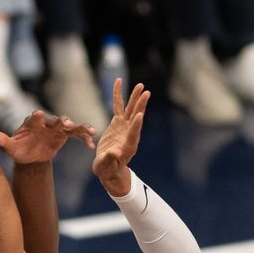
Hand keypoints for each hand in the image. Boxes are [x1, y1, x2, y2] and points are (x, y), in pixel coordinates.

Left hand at [0, 110, 95, 162]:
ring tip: (89, 131)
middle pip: (55, 119)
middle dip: (62, 120)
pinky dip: (84, 138)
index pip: (35, 117)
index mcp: (32, 123)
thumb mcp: (9, 147)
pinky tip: (91, 146)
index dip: (38, 116)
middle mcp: (46, 123)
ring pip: (70, 125)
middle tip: (67, 123)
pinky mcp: (65, 135)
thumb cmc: (18, 149)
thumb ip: (1, 140)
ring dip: (79, 127)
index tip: (40, 115)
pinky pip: (77, 135)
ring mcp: (57, 128)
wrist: (30, 156)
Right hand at [92, 79, 149, 195]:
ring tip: (140, 85)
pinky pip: (118, 106)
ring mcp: (124, 127)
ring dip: (135, 97)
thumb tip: (114, 152)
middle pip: (136, 117)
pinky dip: (118, 95)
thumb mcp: (107, 166)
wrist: (109, 168)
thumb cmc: (107, 169)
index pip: (134, 133)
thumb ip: (110, 158)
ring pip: (130, 110)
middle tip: (146, 92)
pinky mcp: (117, 123)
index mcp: (128, 145)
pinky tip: (118, 83)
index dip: (137, 124)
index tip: (140, 114)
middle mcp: (129, 134)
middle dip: (140, 105)